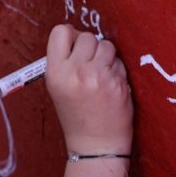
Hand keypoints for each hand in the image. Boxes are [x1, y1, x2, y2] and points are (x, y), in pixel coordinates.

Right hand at [45, 24, 133, 155]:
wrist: (95, 145)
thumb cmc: (76, 115)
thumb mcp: (57, 88)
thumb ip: (64, 61)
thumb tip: (78, 36)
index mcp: (55, 72)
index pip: (60, 32)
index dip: (70, 36)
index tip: (75, 46)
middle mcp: (75, 72)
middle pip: (87, 37)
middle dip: (90, 47)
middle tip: (90, 65)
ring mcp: (98, 76)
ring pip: (106, 45)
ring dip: (106, 56)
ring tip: (101, 75)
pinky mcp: (117, 82)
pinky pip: (119, 61)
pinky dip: (117, 70)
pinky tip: (111, 86)